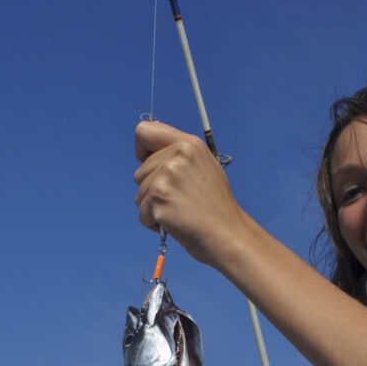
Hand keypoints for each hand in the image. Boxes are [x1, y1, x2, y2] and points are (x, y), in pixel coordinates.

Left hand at [133, 120, 248, 269]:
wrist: (228, 234)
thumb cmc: (215, 206)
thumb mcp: (203, 167)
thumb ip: (179, 154)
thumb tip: (149, 148)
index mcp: (188, 144)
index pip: (144, 131)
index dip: (142, 150)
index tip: (152, 167)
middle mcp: (177, 154)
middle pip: (139, 172)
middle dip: (152, 191)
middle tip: (179, 201)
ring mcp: (167, 176)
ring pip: (139, 194)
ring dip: (154, 209)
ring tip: (180, 212)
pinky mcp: (159, 198)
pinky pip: (142, 214)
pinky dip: (154, 224)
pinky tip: (176, 224)